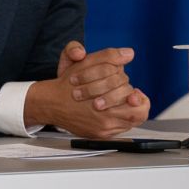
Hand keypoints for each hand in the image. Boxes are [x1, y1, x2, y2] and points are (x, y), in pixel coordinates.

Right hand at [26, 41, 150, 137]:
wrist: (49, 103)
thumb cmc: (66, 84)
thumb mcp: (85, 64)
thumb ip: (108, 56)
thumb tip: (129, 53)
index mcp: (103, 103)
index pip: (139, 104)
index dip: (139, 98)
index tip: (134, 93)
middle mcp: (105, 121)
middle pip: (135, 114)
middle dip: (130, 101)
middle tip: (125, 94)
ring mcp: (102, 130)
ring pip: (129, 123)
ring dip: (127, 111)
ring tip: (120, 103)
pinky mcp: (98, 135)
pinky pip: (119, 129)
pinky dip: (118, 118)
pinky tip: (110, 110)